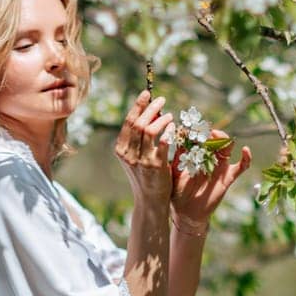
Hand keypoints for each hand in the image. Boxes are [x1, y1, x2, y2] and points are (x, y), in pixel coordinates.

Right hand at [115, 91, 175, 210]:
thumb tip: (150, 114)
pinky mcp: (155, 166)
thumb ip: (138, 139)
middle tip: (161, 100)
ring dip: (161, 118)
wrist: (149, 201)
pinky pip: (163, 142)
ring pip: (149, 130)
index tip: (147, 93)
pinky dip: (169, 131)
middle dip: (150, 108)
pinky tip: (173, 127)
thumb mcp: (136, 157)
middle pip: (138, 123)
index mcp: (121, 149)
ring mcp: (141, 160)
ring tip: (170, 115)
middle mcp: (128, 154)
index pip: (128, 122)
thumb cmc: (145, 177)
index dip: (138, 105)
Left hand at [170, 128, 252, 228]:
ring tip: (217, 136)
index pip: (201, 138)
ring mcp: (220, 166)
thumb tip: (175, 138)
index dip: (198, 130)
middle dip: (211, 132)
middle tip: (204, 130)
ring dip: (224, 140)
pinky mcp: (228, 177)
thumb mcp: (175, 172)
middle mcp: (210, 158)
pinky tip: (245, 150)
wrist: (186, 211)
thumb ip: (177, 156)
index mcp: (197, 154)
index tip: (192, 125)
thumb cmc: (178, 191)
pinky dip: (246, 158)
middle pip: (215, 139)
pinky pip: (241, 167)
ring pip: (227, 148)